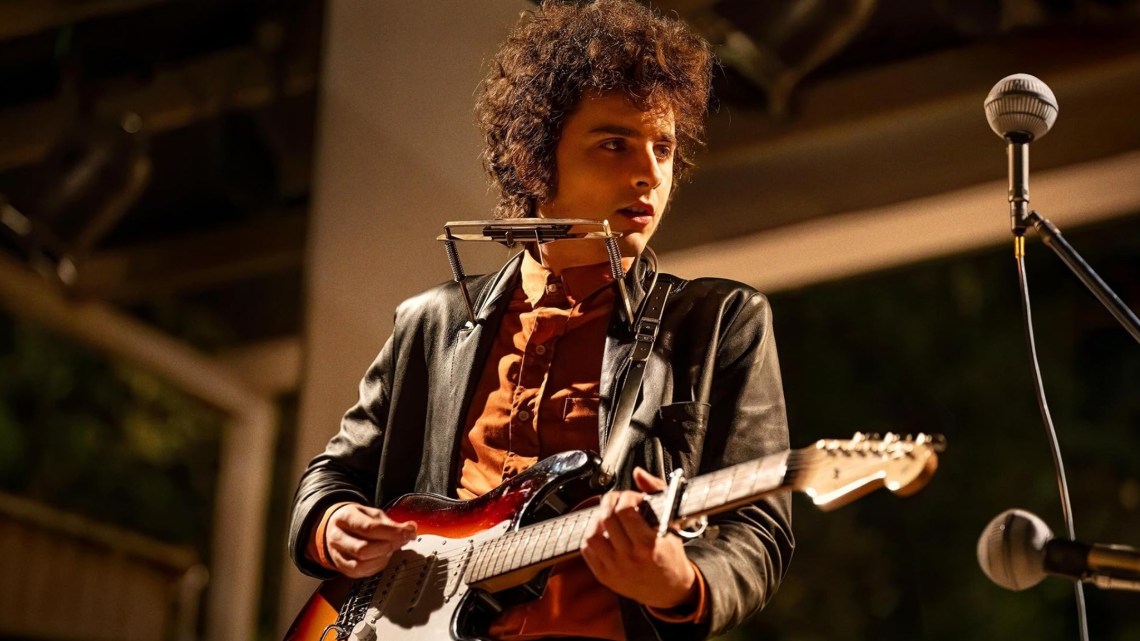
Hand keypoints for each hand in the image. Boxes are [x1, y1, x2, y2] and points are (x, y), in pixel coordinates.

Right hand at [322, 504, 416, 577]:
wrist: (335, 528)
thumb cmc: (356, 520)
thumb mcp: (372, 514)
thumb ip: (391, 523)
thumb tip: (411, 528)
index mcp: (345, 518)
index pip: (369, 528)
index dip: (392, 533)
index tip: (408, 533)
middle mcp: (337, 537)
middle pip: (363, 549)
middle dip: (388, 546)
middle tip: (403, 541)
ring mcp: (337, 554)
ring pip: (361, 565)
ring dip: (383, 558)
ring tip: (392, 549)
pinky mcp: (342, 568)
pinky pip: (360, 573)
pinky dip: (377, 566)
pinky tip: (384, 557)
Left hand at [580, 467, 698, 608]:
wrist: (670, 589)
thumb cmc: (671, 554)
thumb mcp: (672, 522)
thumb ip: (657, 492)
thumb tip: (638, 473)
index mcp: (649, 544)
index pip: (625, 511)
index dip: (626, 497)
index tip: (634, 498)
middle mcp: (630, 558)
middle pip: (607, 518)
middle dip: (610, 501)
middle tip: (618, 501)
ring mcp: (615, 568)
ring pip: (592, 534)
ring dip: (598, 519)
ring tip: (608, 516)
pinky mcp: (604, 576)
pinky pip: (587, 550)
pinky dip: (591, 536)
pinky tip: (603, 532)